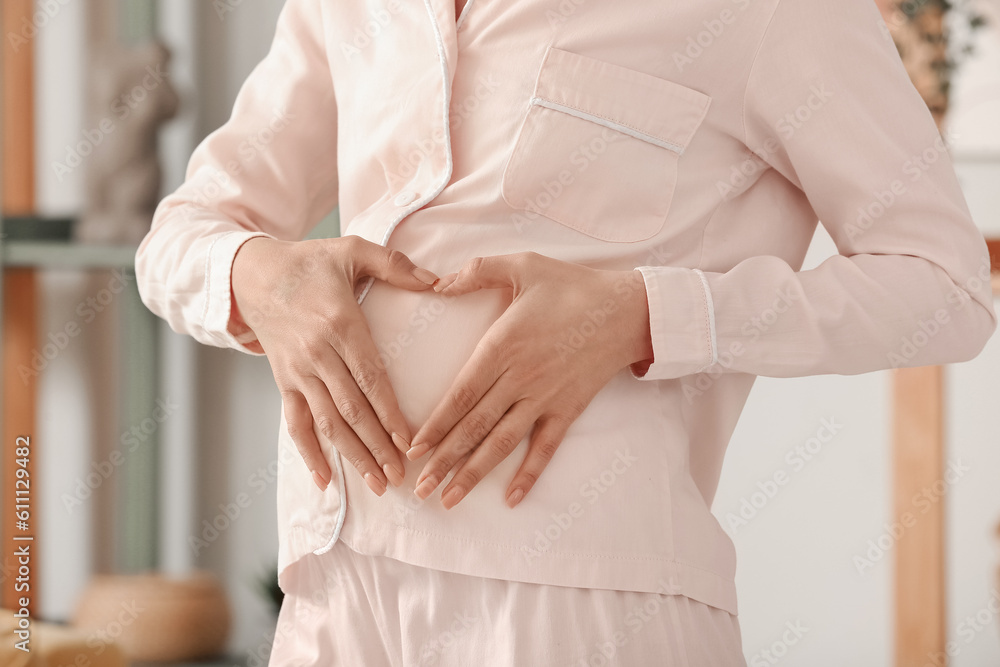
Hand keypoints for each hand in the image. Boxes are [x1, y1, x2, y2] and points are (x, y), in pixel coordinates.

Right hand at [231, 235, 439, 494]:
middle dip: (377, 446)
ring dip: (352, 457)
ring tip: (377, 483)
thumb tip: (438, 281)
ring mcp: (298, 372)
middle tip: (401, 476)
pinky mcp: (284, 381)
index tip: (410, 441)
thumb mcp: (353, 250)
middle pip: (351, 410)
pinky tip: (325, 480)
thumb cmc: (310, 261)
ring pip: (327, 422)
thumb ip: (395, 265)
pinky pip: (295, 423)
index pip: (371, 378)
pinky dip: (308, 453)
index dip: (390, 413)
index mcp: (340, 325)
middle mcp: (317, 354)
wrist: (253, 273)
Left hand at [406, 251, 653, 508]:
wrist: (627, 310)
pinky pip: (546, 449)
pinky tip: (512, 499)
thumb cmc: (572, 286)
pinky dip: (529, 475)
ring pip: (503, 443)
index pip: (461, 394)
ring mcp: (545, 398)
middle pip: (475, 427)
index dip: (436, 424)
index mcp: (502, 346)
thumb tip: (435, 283)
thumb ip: (477, 272)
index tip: (413, 447)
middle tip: (418, 488)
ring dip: (474, 474)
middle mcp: (520, 379)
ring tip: (449, 499)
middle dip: (444, 460)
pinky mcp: (568, 410)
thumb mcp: (523, 265)